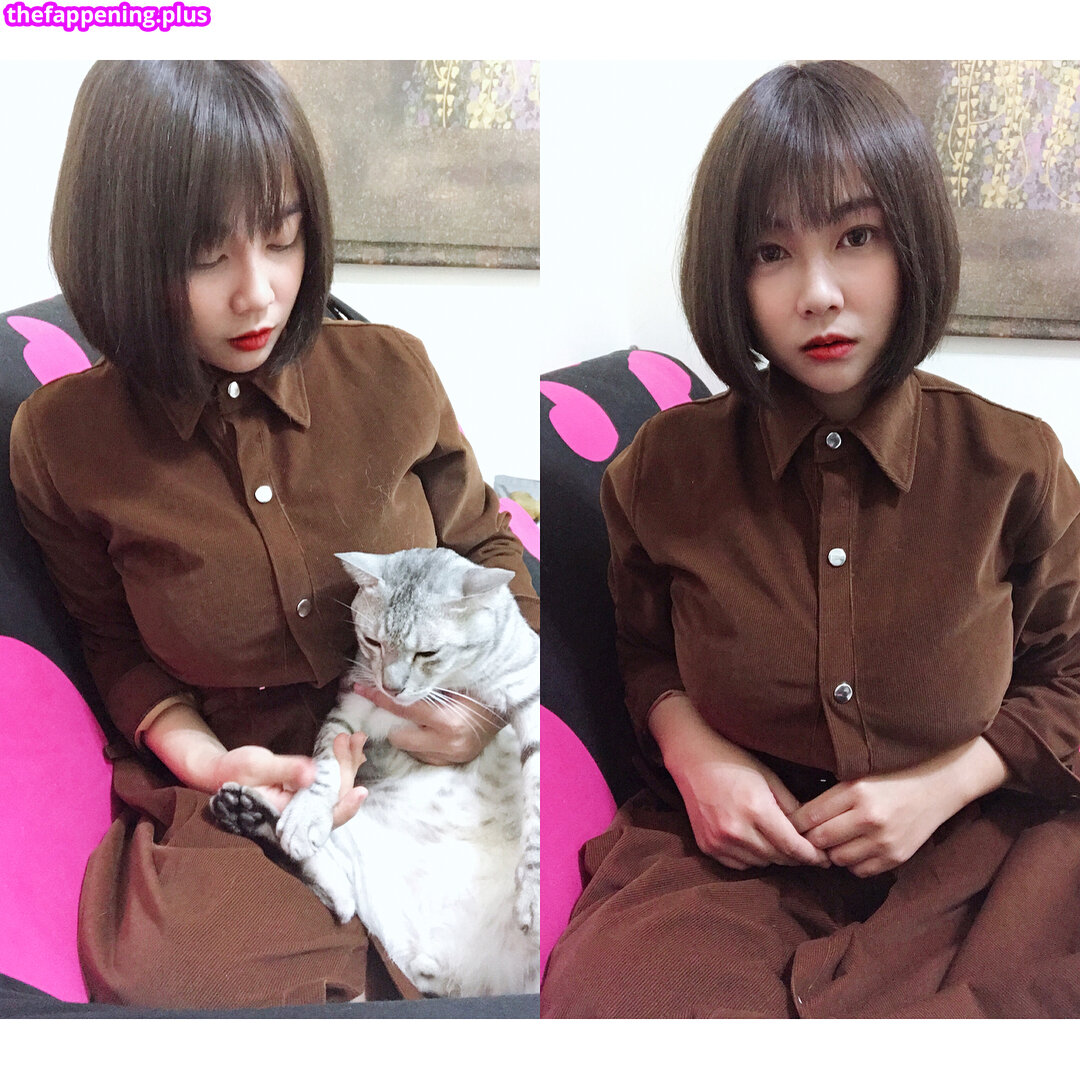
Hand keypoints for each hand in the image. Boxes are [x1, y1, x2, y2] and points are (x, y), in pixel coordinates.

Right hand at [207, 734, 367, 827]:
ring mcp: (302, 803)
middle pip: (334, 799)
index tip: (361, 791)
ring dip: (347, 762)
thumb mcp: (257, 765)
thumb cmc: (233, 770)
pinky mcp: (304, 790)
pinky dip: (339, 762)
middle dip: (347, 769)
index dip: (344, 807)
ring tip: (356, 738)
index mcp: (285, 816)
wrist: (220, 771)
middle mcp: (298, 814)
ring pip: (335, 789)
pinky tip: (348, 745)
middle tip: (354, 739)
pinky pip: (328, 780)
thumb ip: (286, 770)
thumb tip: (312, 774)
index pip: (321, 819)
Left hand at [354, 683, 502, 764]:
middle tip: (394, 703)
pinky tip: (431, 727)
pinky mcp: (457, 761)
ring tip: (420, 715)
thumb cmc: (480, 686)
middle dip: (395, 720)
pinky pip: (425, 754)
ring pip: (410, 747)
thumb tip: (387, 679)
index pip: (402, 708)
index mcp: (448, 721)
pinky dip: (422, 740)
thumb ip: (422, 684)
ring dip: (409, 731)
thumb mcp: (452, 680)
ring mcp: (453, 756)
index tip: (359, 686)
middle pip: (399, 736)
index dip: (379, 696)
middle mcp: (449, 744)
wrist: (512, 703)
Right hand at [649, 695, 828, 869]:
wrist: (692, 758)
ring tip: (777, 842)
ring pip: (760, 863)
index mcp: (756, 810)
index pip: (792, 846)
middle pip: (778, 858)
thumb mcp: (768, 778)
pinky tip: (754, 841)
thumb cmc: (733, 762)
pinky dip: (752, 857)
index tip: (825, 859)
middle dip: (795, 856)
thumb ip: (791, 807)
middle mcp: (736, 830)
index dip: (812, 855)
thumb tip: (811, 831)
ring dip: (773, 856)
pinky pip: (740, 864)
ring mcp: (719, 841)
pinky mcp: (707, 847)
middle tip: (806, 850)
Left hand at [789, 738, 1008, 876]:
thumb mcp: (858, 775)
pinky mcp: (897, 856)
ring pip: (838, 859)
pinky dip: (853, 862)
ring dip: (832, 852)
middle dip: (809, 839)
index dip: (794, 822)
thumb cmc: (893, 774)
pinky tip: (856, 847)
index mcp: (855, 791)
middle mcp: (869, 817)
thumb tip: (798, 817)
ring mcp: (884, 840)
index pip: (809, 816)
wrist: (940, 783)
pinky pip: (860, 870)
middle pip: (819, 840)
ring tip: (835, 840)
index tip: (788, 823)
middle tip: (807, 835)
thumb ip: (831, 795)